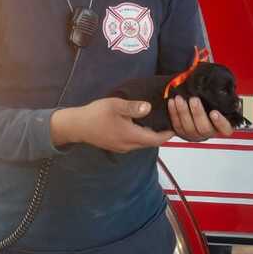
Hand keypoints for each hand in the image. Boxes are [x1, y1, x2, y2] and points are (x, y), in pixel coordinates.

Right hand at [51, 98, 174, 151]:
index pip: (155, 139)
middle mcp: (128, 145)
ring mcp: (122, 147)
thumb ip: (133, 107)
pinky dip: (142, 136)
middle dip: (161, 134)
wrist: (76, 126)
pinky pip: (134, 143)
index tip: (176, 125)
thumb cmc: (96, 114)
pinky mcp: (116, 146)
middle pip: (150, 143)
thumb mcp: (115, 105)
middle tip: (169, 121)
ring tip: (158, 122)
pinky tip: (142, 125)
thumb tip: (149, 108)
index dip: (167, 134)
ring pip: (142, 143)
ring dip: (151, 135)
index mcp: (130, 136)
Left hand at [168, 96, 235, 142]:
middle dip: (197, 113)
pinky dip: (173, 113)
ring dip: (183, 112)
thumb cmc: (212, 102)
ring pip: (188, 127)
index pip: (225, 129)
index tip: (214, 112)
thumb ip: (224, 100)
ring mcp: (195, 134)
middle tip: (194, 99)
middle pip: (204, 128)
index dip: (220, 122)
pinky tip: (172, 102)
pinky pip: (177, 125)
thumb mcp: (221, 101)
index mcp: (222, 127)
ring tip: (179, 98)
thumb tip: (230, 94)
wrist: (196, 105)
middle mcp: (209, 132)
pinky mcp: (182, 132)